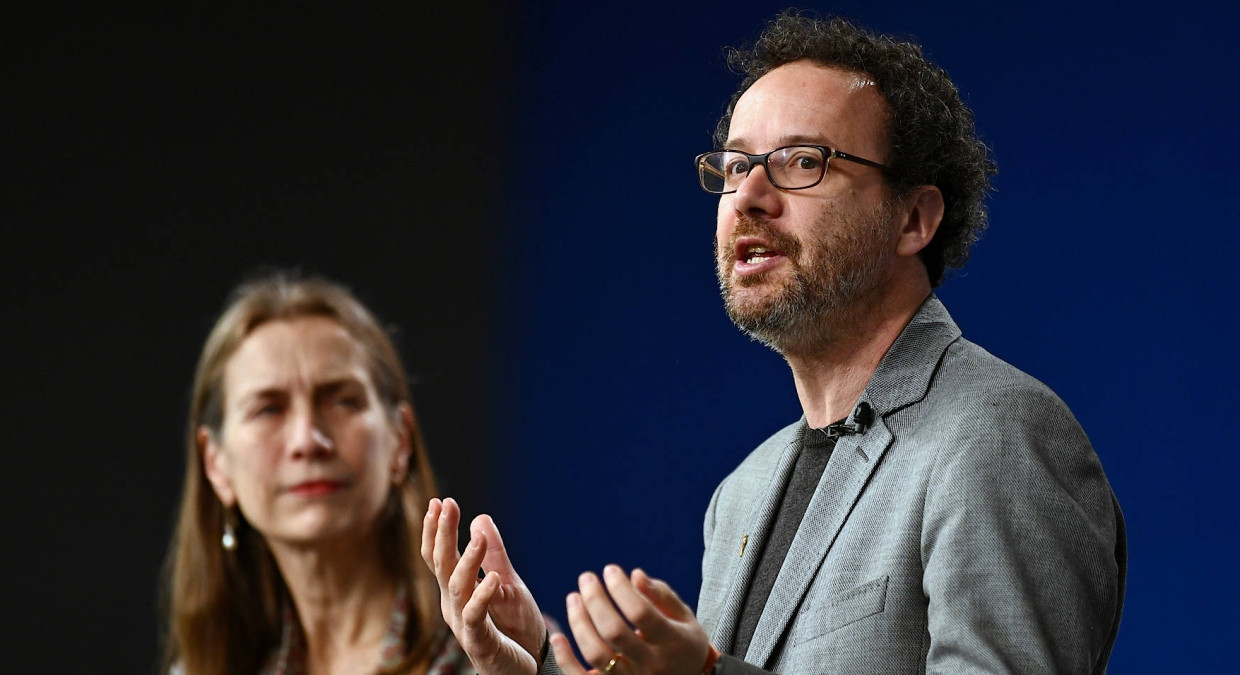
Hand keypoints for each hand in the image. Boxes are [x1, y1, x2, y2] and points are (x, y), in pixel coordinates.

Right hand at [422, 498, 546, 674]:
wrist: (524, 668)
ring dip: (467, 560)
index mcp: (456, 591)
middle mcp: (453, 606)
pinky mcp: (479, 642)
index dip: (437, 530)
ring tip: (479, 537)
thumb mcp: (507, 583)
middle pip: (442, 565)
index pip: (439, 556)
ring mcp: (464, 624)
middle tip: (446, 505)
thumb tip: (479, 519)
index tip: (438, 501)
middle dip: (443, 534)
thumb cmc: (512, 628)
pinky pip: (476, 616)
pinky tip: (494, 578)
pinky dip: (483, 596)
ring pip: (457, 587)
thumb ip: (494, 555)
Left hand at [550, 565, 712, 674]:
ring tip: (573, 598)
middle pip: (614, 632)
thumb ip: (661, 595)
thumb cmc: (682, 644)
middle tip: (586, 578)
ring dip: (579, 623)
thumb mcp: (683, 617)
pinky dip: (566, 659)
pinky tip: (558, 636)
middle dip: (595, 600)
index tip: (610, 570)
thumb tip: (634, 575)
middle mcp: (651, 664)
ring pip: (596, 654)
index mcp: (672, 642)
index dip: (621, 589)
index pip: (640, 612)